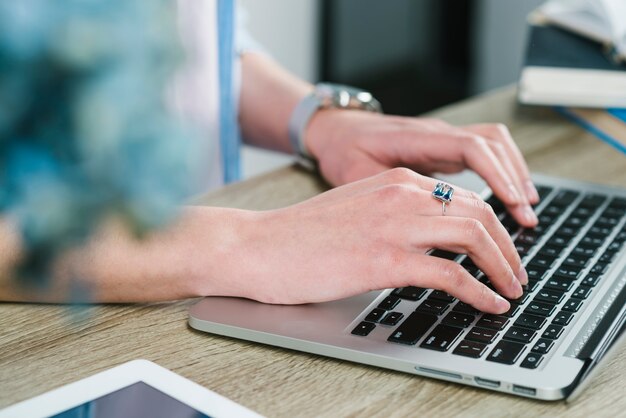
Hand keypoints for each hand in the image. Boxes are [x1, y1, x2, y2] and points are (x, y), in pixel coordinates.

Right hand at [212, 169, 527, 313]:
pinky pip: (451, 275)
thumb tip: (431, 240)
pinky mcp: (384, 259)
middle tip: (517, 272)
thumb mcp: (357, 208)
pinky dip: (479, 291)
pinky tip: (489, 304)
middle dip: (508, 247)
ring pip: (474, 237)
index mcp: (395, 180)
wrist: (258, 246)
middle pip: (479, 213)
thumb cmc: (299, 234)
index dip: (494, 225)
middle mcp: (401, 194)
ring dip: (503, 266)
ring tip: (512, 289)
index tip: (503, 249)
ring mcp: (394, 225)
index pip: (465, 197)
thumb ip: (396, 214)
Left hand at [305, 109, 539, 227]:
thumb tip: (413, 226)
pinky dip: (502, 170)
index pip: (471, 148)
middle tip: (527, 219)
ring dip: (514, 173)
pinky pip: (484, 151)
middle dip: (514, 180)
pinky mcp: (443, 147)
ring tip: (527, 210)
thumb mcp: (356, 173)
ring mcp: (442, 138)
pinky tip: (508, 196)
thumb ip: (385, 193)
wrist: (337, 129)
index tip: (514, 204)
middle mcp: (436, 133)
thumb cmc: (344, 151)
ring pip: (493, 144)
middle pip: (492, 144)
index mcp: (417, 138)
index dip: (497, 175)